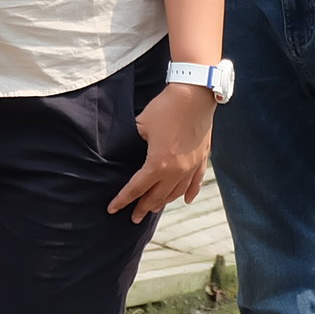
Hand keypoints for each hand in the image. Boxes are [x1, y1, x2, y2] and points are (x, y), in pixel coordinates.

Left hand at [110, 85, 213, 221]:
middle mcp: (176, 171)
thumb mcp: (141, 125)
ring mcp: (191, 167)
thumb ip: (131, 142)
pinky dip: (189, 193)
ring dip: (163, 202)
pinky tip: (185, 201)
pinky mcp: (202, 160)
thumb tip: (121, 149)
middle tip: (133, 217)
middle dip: (143, 207)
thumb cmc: (165, 108)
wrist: (194, 96)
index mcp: (158, 164)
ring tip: (153, 208)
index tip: (112, 209)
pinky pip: (195, 183)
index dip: (123, 199)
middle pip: (157, 196)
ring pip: (176, 193)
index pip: (136, 188)